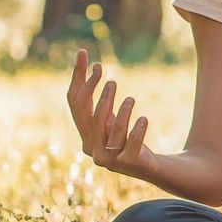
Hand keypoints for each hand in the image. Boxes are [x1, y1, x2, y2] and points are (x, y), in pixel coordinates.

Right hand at [66, 49, 158, 178]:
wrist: (146, 166)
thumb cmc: (125, 138)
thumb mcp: (111, 118)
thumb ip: (101, 99)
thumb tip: (93, 64)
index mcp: (84, 134)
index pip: (75, 104)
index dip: (79, 79)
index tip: (87, 56)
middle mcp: (91, 148)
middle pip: (90, 118)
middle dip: (100, 98)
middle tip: (112, 82)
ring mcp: (109, 159)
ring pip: (112, 131)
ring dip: (122, 113)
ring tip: (131, 99)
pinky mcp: (128, 163)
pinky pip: (132, 143)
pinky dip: (138, 130)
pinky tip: (144, 119)